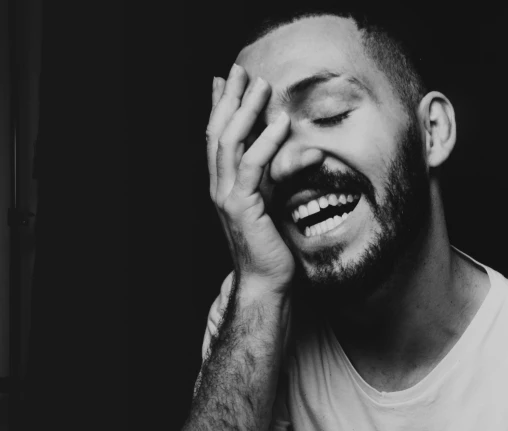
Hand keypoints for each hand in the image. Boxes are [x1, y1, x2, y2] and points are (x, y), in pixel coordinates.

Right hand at [207, 64, 292, 292]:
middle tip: (239, 69)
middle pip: (218, 133)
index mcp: (222, 185)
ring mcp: (227, 197)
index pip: (216, 137)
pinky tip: (279, 124)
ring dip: (245, 112)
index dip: (218, 106)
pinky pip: (253, 168)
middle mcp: (219, 187)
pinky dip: (265, 142)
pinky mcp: (243, 208)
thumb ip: (271, 176)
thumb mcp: (270, 202)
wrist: (265, 280)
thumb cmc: (271, 245)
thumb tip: (289, 151)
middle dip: (228, 98)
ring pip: (230, 144)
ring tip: (260, 85)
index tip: (224, 79)